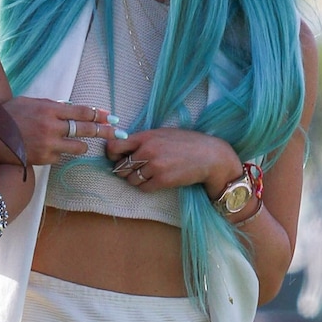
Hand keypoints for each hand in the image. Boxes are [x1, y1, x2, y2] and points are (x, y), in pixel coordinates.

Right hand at [7, 98, 120, 165]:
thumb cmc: (10, 115)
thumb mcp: (32, 103)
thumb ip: (53, 107)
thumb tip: (73, 110)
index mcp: (50, 110)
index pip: (82, 112)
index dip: (99, 114)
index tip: (110, 116)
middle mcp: (52, 127)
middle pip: (86, 129)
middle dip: (104, 131)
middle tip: (116, 132)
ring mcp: (49, 145)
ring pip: (78, 148)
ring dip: (81, 146)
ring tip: (79, 144)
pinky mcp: (44, 159)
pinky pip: (61, 157)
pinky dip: (59, 153)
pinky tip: (49, 150)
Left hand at [104, 128, 241, 194]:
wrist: (209, 156)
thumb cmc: (186, 143)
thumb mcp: (163, 134)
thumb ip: (143, 140)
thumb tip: (122, 147)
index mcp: (146, 136)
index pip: (114, 147)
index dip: (112, 155)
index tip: (116, 158)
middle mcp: (148, 150)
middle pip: (120, 167)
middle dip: (123, 170)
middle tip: (133, 170)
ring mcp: (155, 166)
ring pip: (130, 180)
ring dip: (135, 180)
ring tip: (147, 175)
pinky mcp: (162, 180)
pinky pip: (143, 188)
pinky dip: (146, 187)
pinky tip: (155, 181)